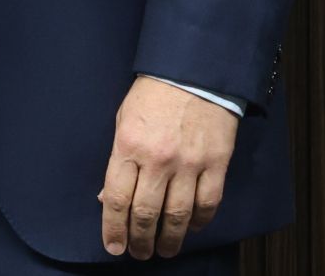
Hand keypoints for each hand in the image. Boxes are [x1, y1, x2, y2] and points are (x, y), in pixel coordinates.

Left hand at [99, 76, 238, 259]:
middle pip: (146, 213)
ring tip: (163, 250)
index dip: (114, 228)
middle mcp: (158, 159)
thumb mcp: (122, 120)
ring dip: (169, 239)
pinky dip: (200, 222)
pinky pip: (208, 203)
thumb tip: (108, 198)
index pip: (116, 198)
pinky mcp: (216, 164)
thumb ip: (118, 160)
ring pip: (178, 215)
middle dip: (140, 240)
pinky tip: (192, 228)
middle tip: (139, 253)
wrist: (193, 72)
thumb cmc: (152, 95)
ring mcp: (189, 163)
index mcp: (128, 145)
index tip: (114, 246)